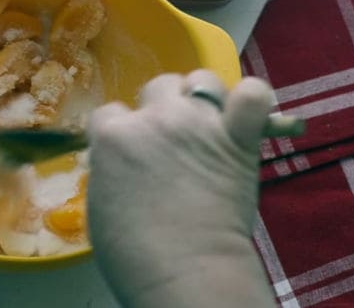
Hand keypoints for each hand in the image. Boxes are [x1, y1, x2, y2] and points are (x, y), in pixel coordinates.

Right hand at [87, 71, 275, 306]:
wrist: (185, 273)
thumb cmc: (134, 253)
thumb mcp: (101, 204)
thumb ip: (111, 169)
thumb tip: (125, 160)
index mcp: (113, 137)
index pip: (110, 112)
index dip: (120, 130)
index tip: (130, 150)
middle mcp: (155, 119)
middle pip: (157, 86)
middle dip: (161, 107)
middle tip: (171, 138)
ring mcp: (199, 124)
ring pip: (201, 79)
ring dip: (201, 96)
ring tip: (207, 122)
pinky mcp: (238, 138)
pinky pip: (253, 94)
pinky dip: (251, 99)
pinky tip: (245, 115)